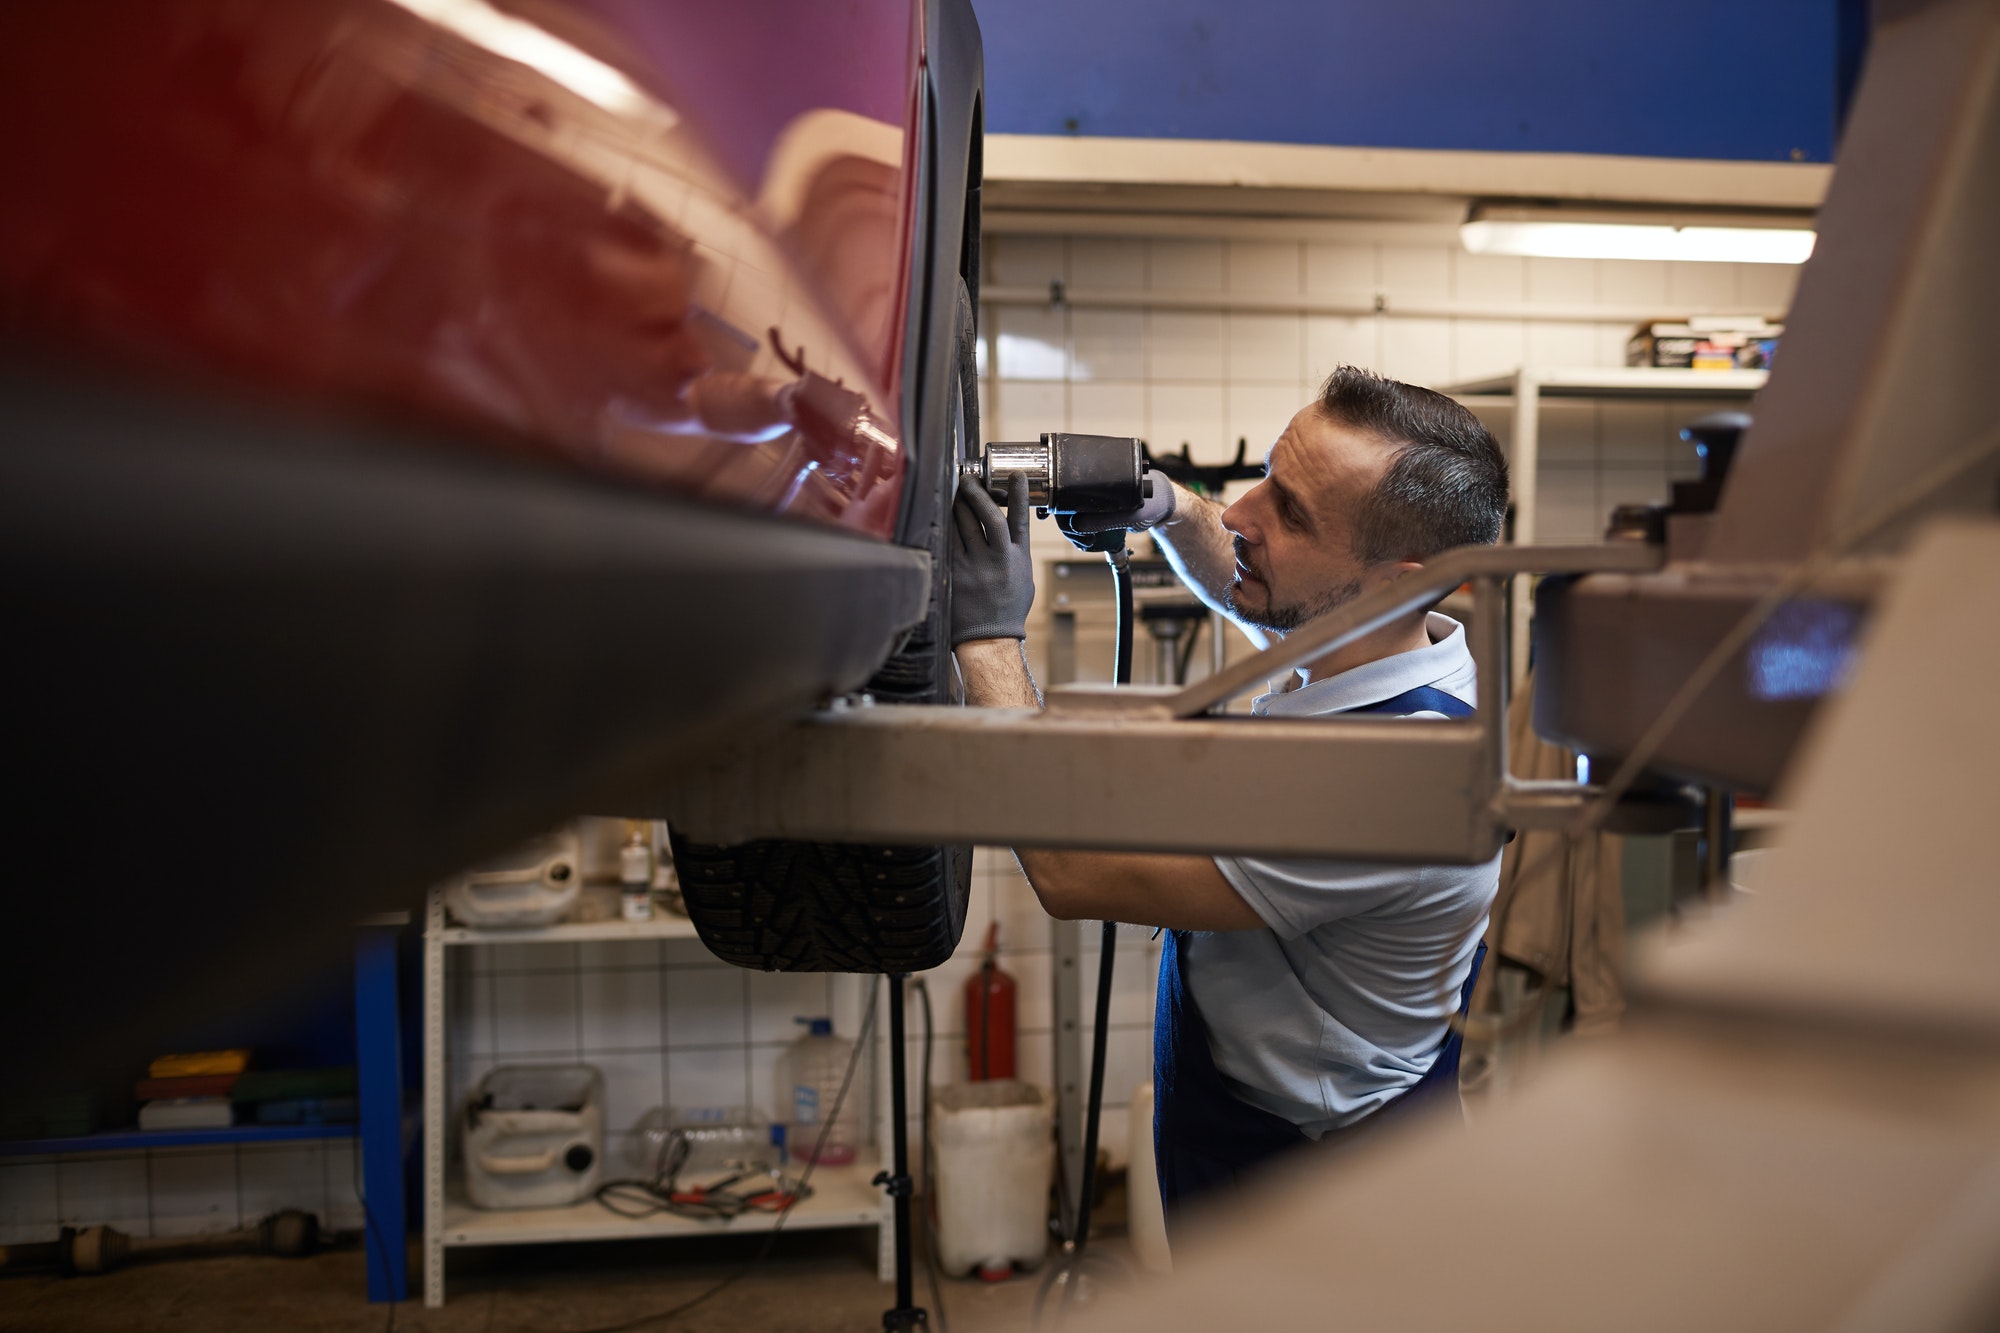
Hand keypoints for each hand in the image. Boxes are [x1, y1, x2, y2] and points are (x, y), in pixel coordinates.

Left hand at [951, 471, 1034, 644]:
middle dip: (978, 492)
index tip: (1016, 475)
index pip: (1020, 520)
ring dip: (959, 504)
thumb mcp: (1024, 577)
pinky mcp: (954, 573)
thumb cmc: (1008, 608)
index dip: (1018, 494)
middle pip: (988, 516)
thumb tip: (1008, 527)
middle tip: (970, 478)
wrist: (990, 638)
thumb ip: (1017, 551)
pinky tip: (944, 514)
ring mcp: (975, 567)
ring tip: (957, 492)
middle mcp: (999, 560)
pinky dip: (946, 525)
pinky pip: (948, 541)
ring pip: (964, 524)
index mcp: (1019, 559)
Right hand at [1055, 475, 1177, 547]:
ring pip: (1072, 514)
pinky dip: (1081, 530)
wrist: (1163, 507)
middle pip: (1067, 505)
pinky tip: (1088, 541)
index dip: (1066, 513)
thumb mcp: (1129, 515)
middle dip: (1069, 527)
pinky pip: (1081, 518)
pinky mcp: (1097, 506)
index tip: (1075, 530)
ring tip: (1086, 544)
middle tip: (1083, 542)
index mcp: (1099, 477)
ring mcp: (1094, 495)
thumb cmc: (1151, 504)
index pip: (1069, 492)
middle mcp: (1093, 484)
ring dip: (1074, 530)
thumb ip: (1105, 520)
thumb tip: (1077, 526)